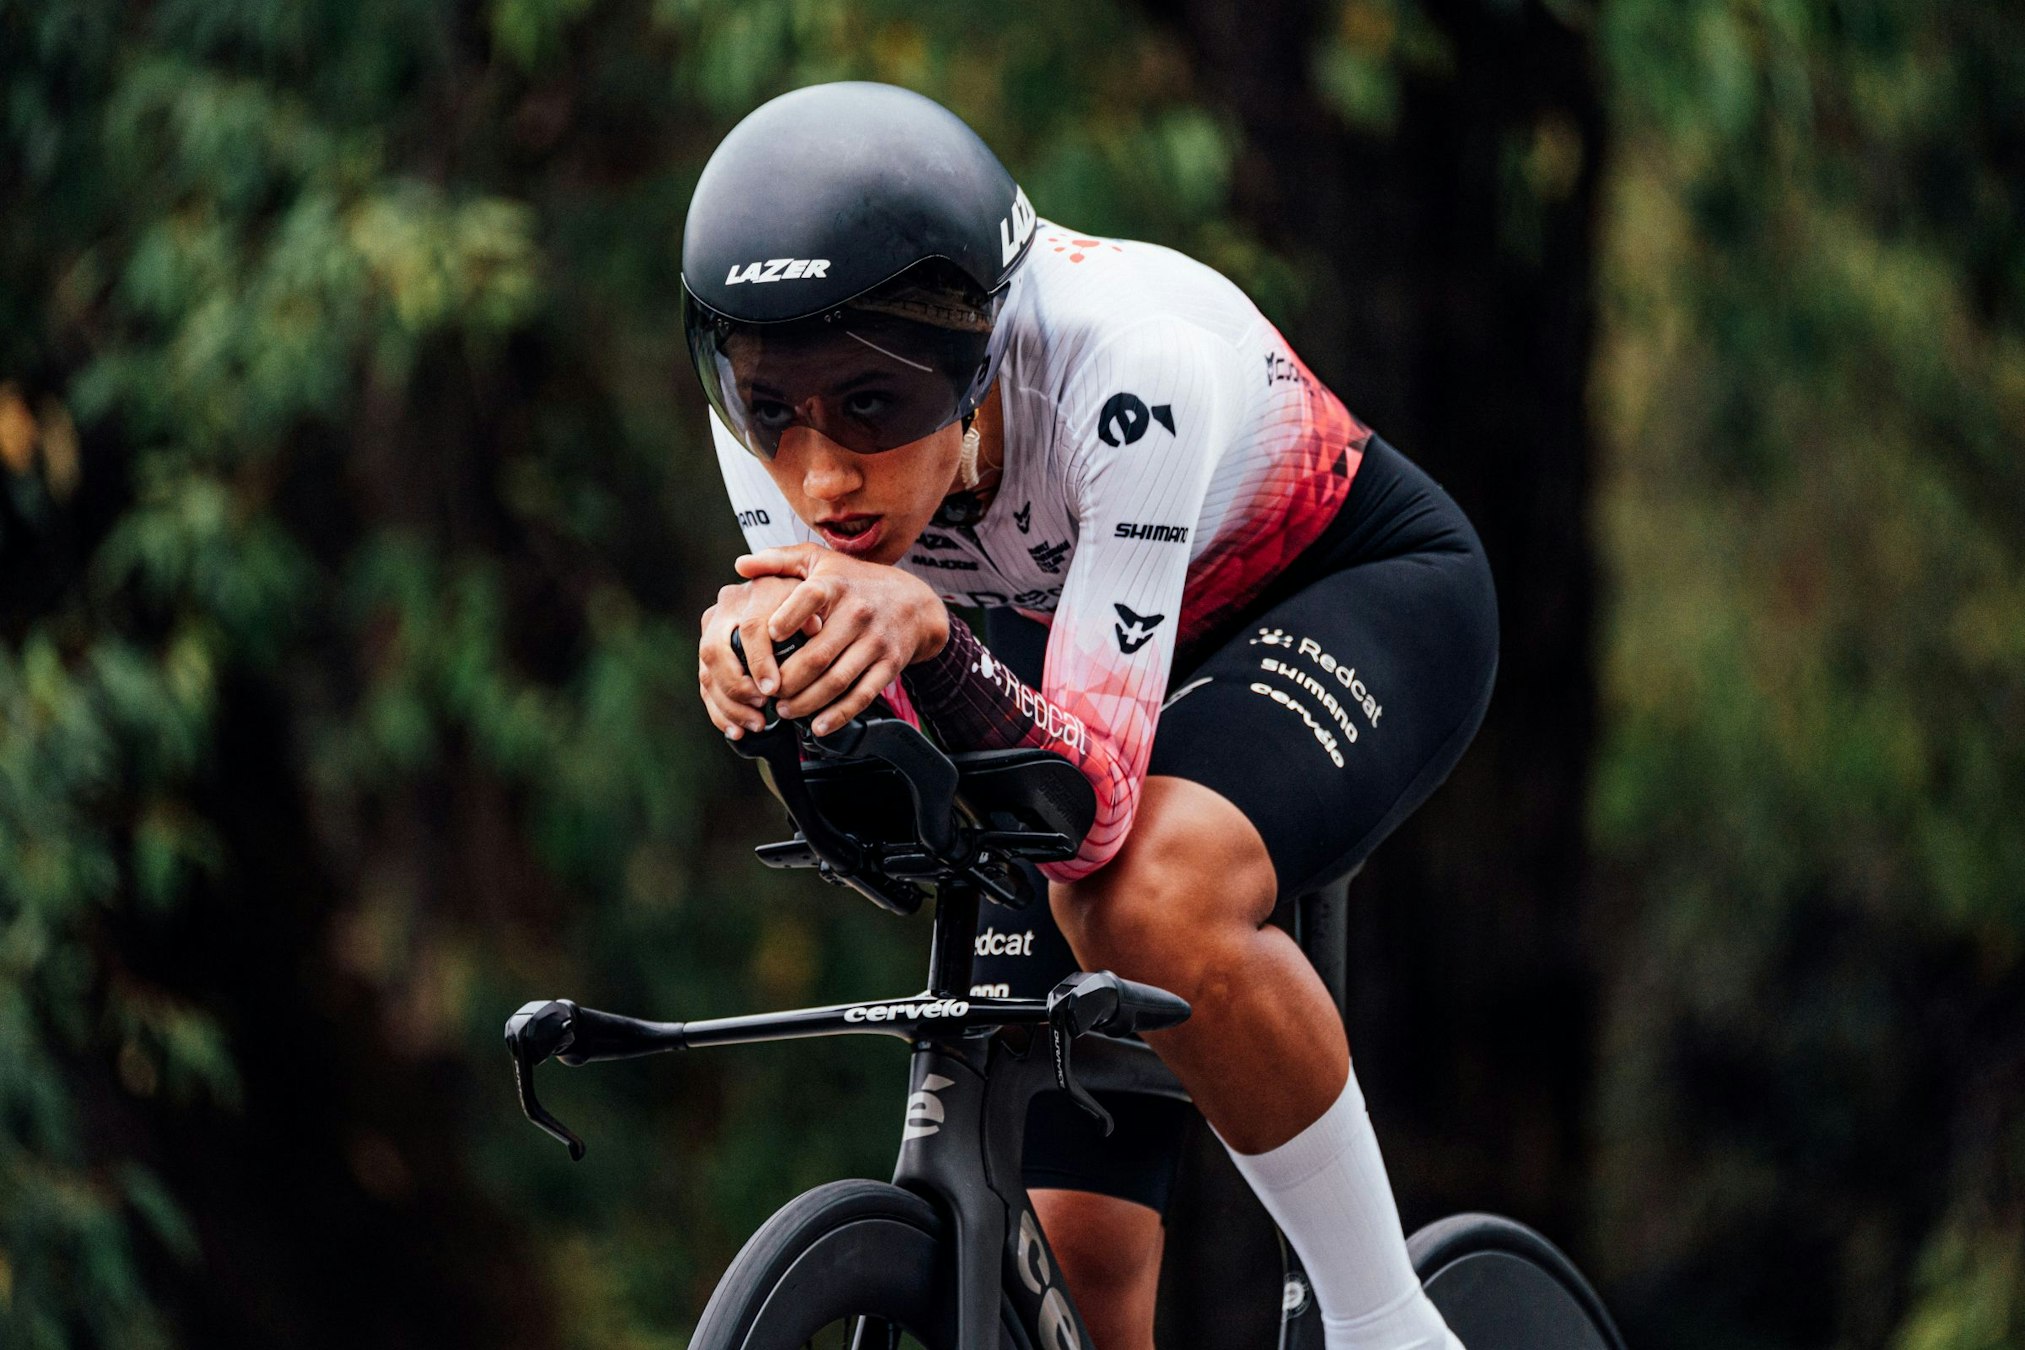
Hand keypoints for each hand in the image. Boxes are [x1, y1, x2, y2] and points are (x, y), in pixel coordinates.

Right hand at [698, 573, 806, 738]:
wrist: (800, 595)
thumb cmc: (816, 601)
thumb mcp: (822, 599)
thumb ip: (816, 608)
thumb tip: (814, 628)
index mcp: (757, 591)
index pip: (749, 628)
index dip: (759, 660)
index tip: (774, 688)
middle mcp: (728, 607)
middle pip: (715, 651)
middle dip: (736, 686)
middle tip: (761, 707)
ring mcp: (714, 630)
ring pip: (708, 672)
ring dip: (729, 705)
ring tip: (756, 724)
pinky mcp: (711, 653)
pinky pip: (707, 686)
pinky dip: (720, 712)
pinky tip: (737, 731)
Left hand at [735, 543, 950, 734]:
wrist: (915, 603)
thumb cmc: (854, 582)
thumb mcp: (820, 561)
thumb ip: (779, 561)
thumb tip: (740, 565)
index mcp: (836, 585)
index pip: (809, 599)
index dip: (786, 619)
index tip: (768, 638)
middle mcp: (858, 613)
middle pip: (817, 655)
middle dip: (786, 681)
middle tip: (767, 694)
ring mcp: (876, 642)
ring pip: (836, 680)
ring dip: (806, 702)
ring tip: (784, 711)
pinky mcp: (890, 665)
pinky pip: (862, 696)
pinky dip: (839, 715)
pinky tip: (818, 727)